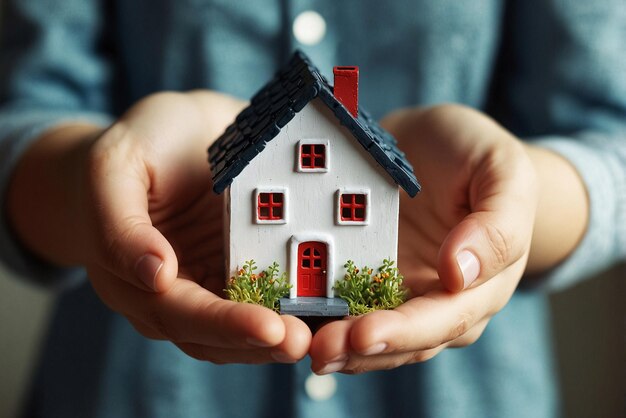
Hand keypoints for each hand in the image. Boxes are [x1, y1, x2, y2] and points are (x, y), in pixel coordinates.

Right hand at [10, 91, 310, 363]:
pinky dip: (300, 304)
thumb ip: (122, 226)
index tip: (269, 327)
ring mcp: (216, 280)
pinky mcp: (248, 265)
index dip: (224, 324)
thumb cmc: (132, 153)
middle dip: (263, 342)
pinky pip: (274, 292)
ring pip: (249, 326)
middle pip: (219, 336)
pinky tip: (331, 304)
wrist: (165, 137)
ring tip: (327, 332)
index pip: (180, 313)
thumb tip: (154, 275)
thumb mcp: (113, 173)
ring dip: (286, 335)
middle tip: (306, 340)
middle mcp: (179, 293)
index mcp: (137, 280)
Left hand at [309, 104, 537, 373]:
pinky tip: (288, 317)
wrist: (437, 145)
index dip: (404, 332)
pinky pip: (339, 305)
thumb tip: (459, 274)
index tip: (363, 334)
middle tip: (319, 350)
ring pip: (366, 335)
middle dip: (359, 350)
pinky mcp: (362, 277)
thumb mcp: (501, 172)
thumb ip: (496, 225)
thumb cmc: (477, 156)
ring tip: (296, 344)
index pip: (443, 319)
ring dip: (334, 345)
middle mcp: (436, 300)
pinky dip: (316, 316)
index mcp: (478, 284)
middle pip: (400, 342)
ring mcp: (396, 291)